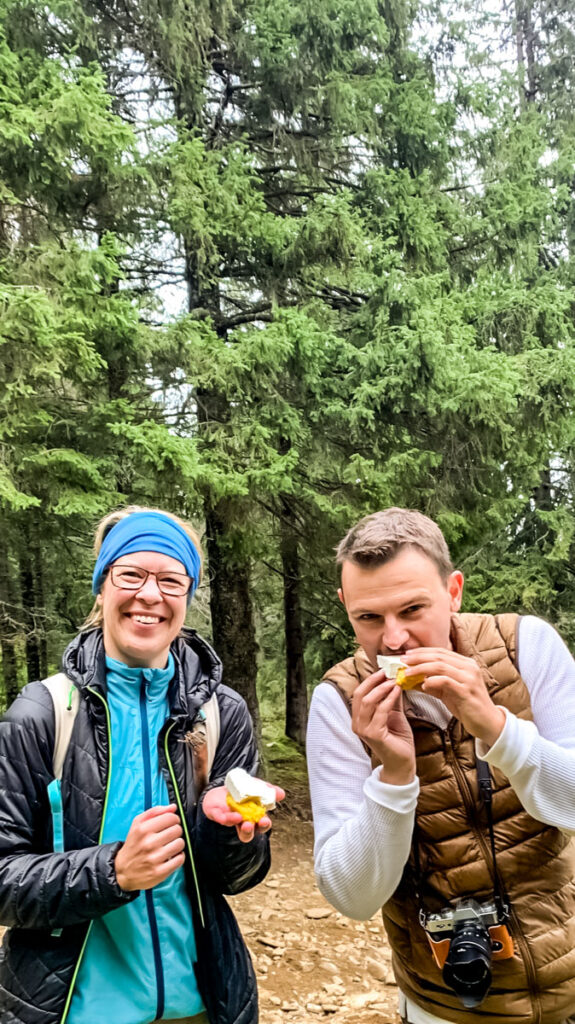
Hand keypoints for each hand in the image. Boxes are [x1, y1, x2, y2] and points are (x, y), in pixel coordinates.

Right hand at [114, 804, 184, 890]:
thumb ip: (155, 812)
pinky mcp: (159, 872)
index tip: (170, 823)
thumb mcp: (137, 824)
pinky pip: (180, 859)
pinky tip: (171, 856)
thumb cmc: (134, 845)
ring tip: (170, 846)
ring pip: (180, 843)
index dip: (173, 819)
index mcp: (143, 829)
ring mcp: (154, 858)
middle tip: (169, 835)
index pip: (171, 817)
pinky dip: (178, 857)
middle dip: (176, 831)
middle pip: (177, 830)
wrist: (123, 871)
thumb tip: (173, 807)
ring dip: (178, 844)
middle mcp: (148, 843)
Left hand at [202, 783, 284, 843]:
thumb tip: (281, 794)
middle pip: (248, 834)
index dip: (264, 825)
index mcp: (254, 817)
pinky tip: (229, 814)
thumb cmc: (241, 791)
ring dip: (237, 825)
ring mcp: (229, 820)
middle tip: (250, 824)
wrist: (222, 787)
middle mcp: (242, 822)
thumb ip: (268, 791)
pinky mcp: (217, 815)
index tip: (264, 820)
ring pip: (234, 828)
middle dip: (250, 831)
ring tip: (240, 818)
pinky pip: (221, 819)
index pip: (261, 826)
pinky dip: (226, 818)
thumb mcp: (256, 787)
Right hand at [351, 668, 415, 784]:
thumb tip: (394, 679)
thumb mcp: (394, 714)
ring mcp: (363, 730)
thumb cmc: (398, 739)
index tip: (383, 670)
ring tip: (394, 680)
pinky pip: (381, 711)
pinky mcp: (374, 735)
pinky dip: (389, 698)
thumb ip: (392, 699)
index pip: (359, 693)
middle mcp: (357, 724)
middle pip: (359, 694)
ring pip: (368, 701)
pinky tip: (398, 691)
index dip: (370, 680)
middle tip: (387, 671)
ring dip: (382, 688)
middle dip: (373, 680)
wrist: (403, 762)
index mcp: (358, 718)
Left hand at [401, 648, 505, 744]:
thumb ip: (431, 683)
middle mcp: (469, 667)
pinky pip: (445, 681)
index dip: (422, 651)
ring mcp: (469, 678)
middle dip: (418, 657)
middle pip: (439, 656)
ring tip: (407, 673)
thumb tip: (410, 679)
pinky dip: (432, 681)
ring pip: (440, 666)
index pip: (440, 651)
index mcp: (465, 664)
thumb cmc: (467, 706)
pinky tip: (423, 685)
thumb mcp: (446, 692)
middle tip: (403, 660)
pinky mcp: (467, 690)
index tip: (407, 654)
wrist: (487, 723)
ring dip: (420, 668)